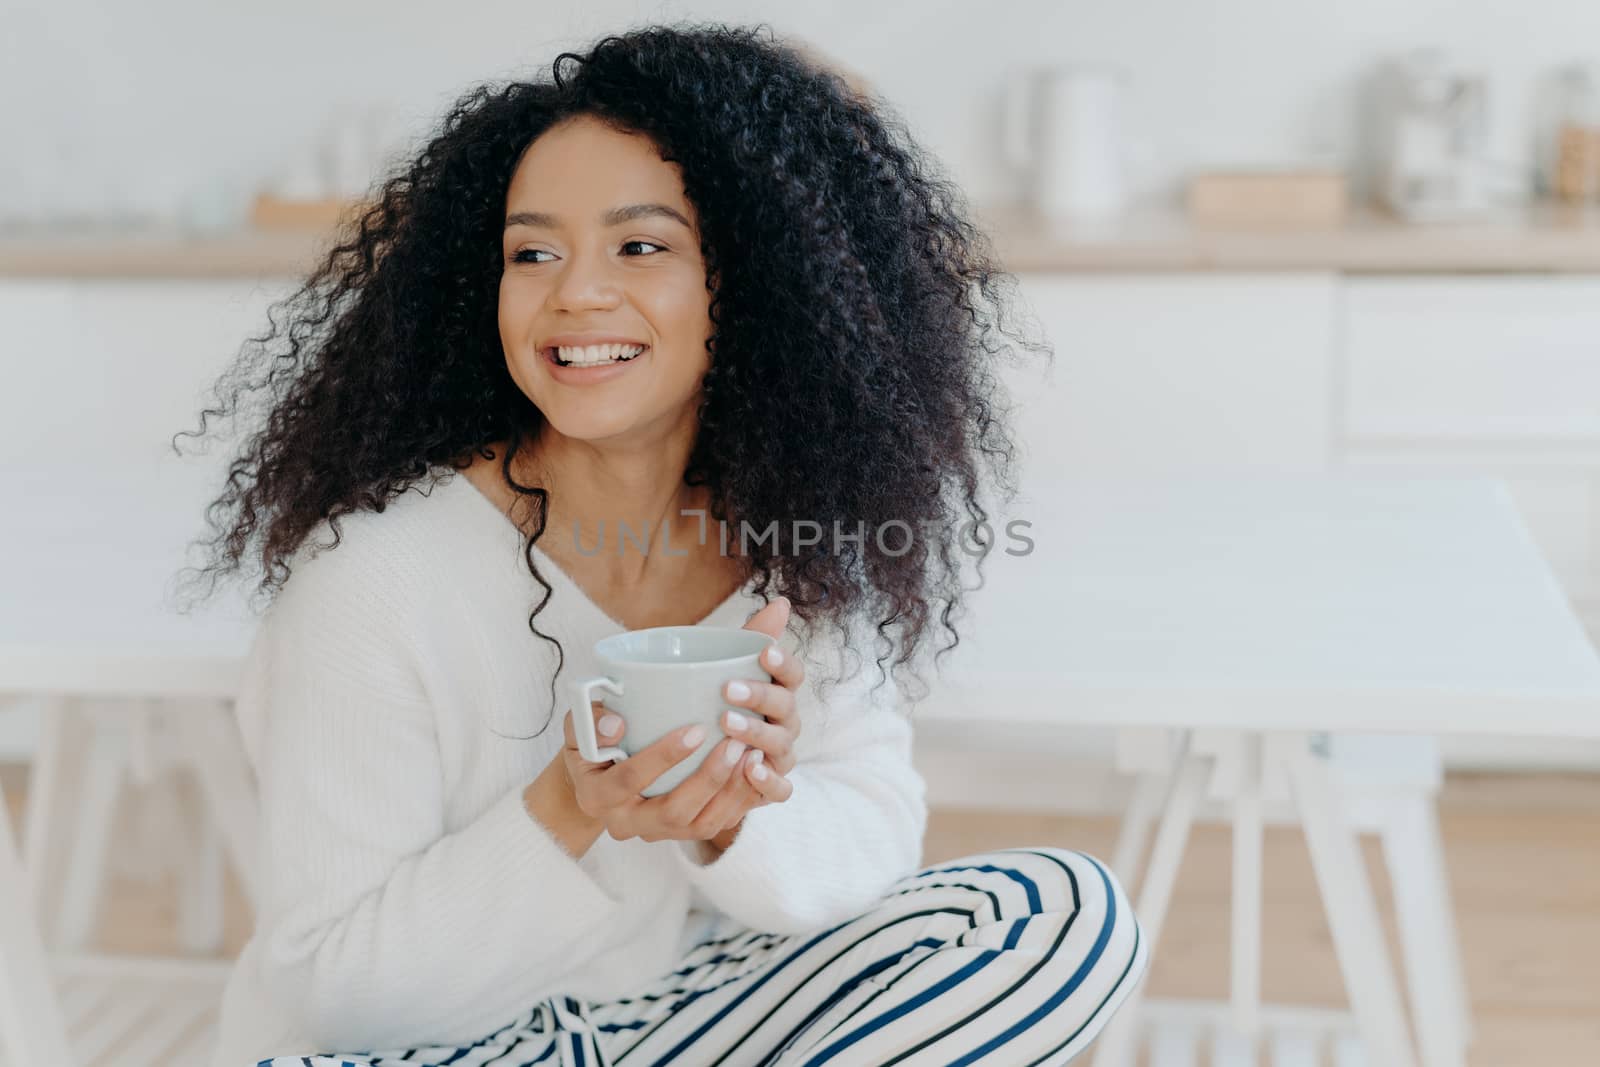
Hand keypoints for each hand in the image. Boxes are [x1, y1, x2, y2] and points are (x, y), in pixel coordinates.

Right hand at [560, 701, 754, 844]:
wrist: (598, 777)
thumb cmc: (592, 742)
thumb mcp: (579, 726)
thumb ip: (591, 721)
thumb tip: (617, 725)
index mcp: (596, 796)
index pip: (630, 780)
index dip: (663, 757)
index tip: (697, 729)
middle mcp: (625, 823)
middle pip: (672, 812)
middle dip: (708, 779)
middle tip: (735, 744)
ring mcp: (655, 833)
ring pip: (700, 825)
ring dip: (731, 792)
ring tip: (752, 754)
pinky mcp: (680, 834)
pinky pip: (716, 826)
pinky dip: (739, 800)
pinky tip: (754, 770)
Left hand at [714, 596, 801, 817]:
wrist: (689, 762)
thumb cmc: (710, 707)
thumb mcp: (717, 671)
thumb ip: (745, 640)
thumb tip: (781, 601)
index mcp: (777, 693)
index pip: (792, 675)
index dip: (784, 664)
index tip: (765, 651)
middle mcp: (784, 725)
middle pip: (787, 709)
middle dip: (761, 697)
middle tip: (728, 690)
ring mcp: (779, 758)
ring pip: (783, 748)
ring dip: (759, 735)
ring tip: (728, 725)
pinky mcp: (768, 789)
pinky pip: (780, 789)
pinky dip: (769, 781)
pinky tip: (749, 769)